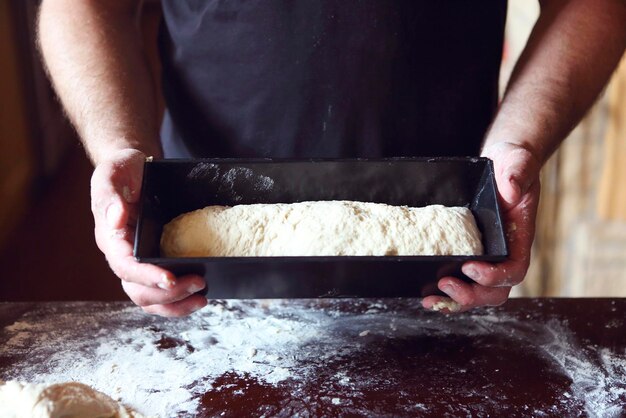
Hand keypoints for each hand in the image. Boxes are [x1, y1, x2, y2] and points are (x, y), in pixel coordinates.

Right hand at [90, 148, 206, 316]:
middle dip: (168, 294)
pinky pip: (161, 291)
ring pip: (149, 298)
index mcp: (110, 238)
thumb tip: (116, 218)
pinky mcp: (153, 262)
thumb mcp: (114, 174)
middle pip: (138, 290)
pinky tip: (198, 296)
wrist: (134, 168)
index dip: (147, 277)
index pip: (125, 267)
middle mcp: (122, 256)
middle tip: (198, 283)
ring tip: (201, 298)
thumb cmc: (122, 170)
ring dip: (175, 304)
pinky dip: (178, 299)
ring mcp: (138, 262)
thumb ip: (111, 195)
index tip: (170, 279)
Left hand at [422, 142, 540, 312]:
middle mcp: (504, 254)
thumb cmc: (513, 165)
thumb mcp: (517, 163)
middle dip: (471, 295)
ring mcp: (486, 258)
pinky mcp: (468, 255)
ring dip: (454, 301)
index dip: (494, 276)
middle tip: (445, 285)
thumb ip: (517, 174)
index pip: (514, 269)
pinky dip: (445, 293)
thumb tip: (511, 191)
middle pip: (495, 291)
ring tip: (431, 300)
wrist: (501, 166)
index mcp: (519, 239)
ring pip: (476, 293)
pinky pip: (461, 281)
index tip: (470, 267)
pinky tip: (427, 293)